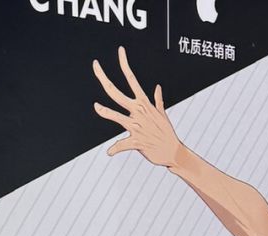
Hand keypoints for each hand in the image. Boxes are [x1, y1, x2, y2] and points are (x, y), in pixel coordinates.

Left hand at [93, 47, 180, 166]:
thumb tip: (157, 87)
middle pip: (117, 92)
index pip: (131, 79)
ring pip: (117, 116)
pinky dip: (115, 149)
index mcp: (143, 103)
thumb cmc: (166, 133)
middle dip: (104, 78)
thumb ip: (158, 100)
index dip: (124, 64)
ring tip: (96, 106)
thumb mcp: (162, 114)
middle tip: (95, 66)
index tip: (120, 51)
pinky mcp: (137, 141)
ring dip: (105, 112)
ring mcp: (137, 126)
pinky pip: (122, 145)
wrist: (172, 152)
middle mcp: (138, 111)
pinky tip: (109, 152)